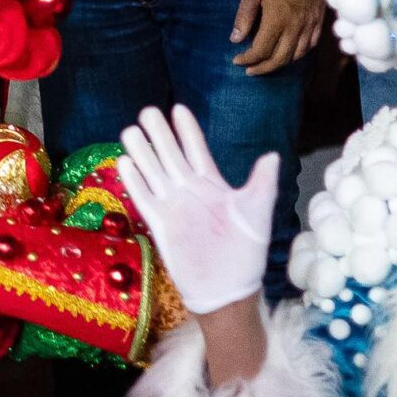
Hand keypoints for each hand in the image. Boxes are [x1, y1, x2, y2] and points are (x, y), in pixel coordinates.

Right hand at [115, 104, 274, 314]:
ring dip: (142, 152)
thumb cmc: (246, 251)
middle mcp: (189, 190)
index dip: (187, 130)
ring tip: (130, 130)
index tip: (178, 108)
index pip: (196, 150)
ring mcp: (173, 206)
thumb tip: (272, 155)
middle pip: (169, 155)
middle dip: (159, 133)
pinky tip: (124, 162)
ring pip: (153, 172)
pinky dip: (134, 181)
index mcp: (212, 184)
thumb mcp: (258, 213)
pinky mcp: (160, 223)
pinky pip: (144, 197)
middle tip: (148, 110)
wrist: (229, 288)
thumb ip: (262, 183)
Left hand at [231, 0, 323, 73]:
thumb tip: (235, 39)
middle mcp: (295, 27)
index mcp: (277, 19)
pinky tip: (290, 52)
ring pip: (296, 55)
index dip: (248, 59)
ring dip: (280, 63)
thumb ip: (244, 15)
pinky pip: (310, 45)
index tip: (236, 60)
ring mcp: (309, 25)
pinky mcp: (318, 21)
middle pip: (280, 59)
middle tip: (250, 70)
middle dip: (263, 68)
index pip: (261, 50)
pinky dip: (298, 54)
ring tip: (267, 64)